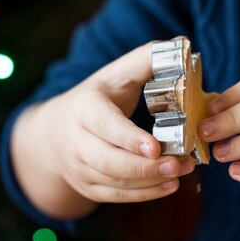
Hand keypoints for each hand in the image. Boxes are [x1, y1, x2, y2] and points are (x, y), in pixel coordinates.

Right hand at [30, 41, 195, 204]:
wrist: (56, 132)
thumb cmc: (98, 97)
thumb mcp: (116, 74)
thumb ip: (147, 59)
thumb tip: (182, 44)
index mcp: (84, 109)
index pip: (106, 127)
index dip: (129, 138)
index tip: (156, 147)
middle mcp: (77, 142)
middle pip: (110, 161)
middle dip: (146, 166)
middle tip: (180, 162)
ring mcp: (81, 168)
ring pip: (116, 181)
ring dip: (151, 180)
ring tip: (183, 170)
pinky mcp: (89, 187)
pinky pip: (117, 196)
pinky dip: (144, 194)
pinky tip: (170, 185)